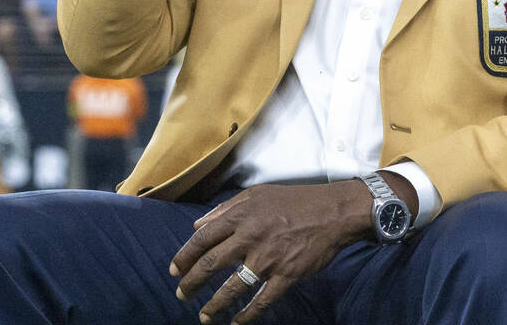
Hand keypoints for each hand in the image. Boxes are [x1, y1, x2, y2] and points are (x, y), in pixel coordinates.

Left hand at [169, 182, 371, 323]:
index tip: (174, 270)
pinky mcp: (286, 275)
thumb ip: (225, 209)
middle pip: (211, 264)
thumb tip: (198, 225)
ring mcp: (268, 259)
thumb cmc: (294, 201)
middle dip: (191, 283)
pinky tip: (237, 322)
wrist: (332, 212)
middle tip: (181, 295)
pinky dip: (248, 314)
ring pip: (232, 287)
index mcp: (241, 216)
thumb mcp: (257, 195)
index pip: (203, 238)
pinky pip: (262, 300)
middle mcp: (250, 237)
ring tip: (204, 316)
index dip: (184, 256)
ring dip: (214, 304)